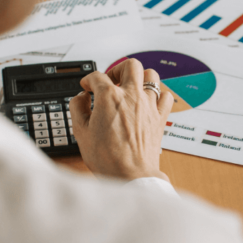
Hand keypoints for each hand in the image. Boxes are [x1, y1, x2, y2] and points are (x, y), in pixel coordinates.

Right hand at [69, 59, 174, 181]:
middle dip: (117, 70)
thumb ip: (77, 109)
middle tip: (110, 81)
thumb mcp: (81, 133)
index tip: (87, 88)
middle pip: (129, 65)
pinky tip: (148, 103)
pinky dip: (157, 96)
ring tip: (131, 88)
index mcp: (110, 98)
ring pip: (151, 75)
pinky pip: (165, 97)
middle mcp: (132, 96)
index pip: (97, 76)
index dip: (88, 80)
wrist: (131, 176)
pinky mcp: (160, 118)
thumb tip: (80, 98)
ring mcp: (149, 106)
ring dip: (140, 78)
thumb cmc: (107, 159)